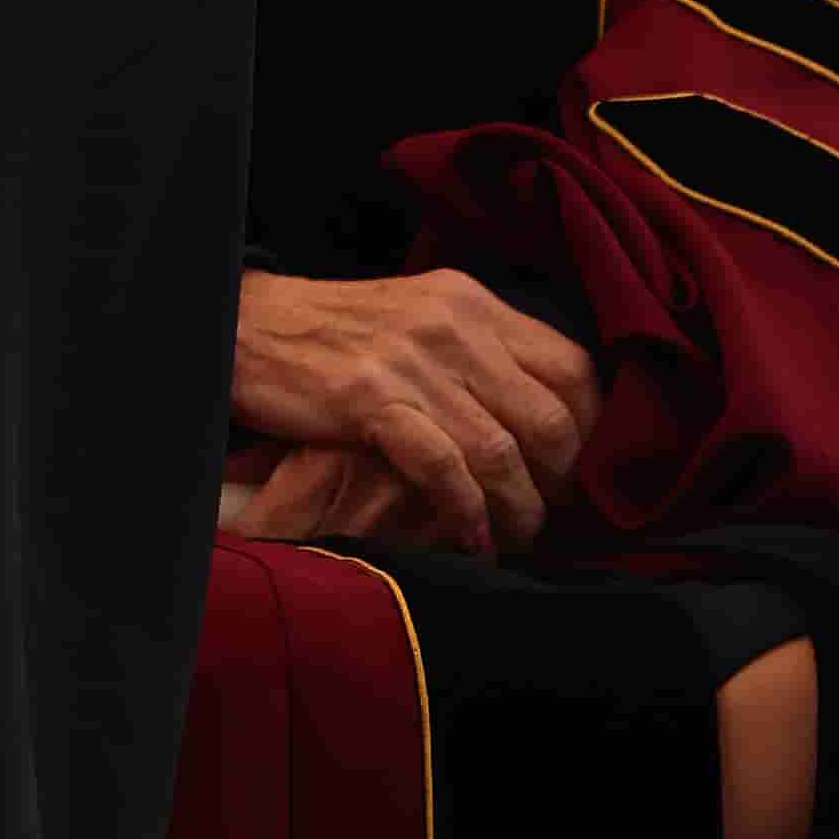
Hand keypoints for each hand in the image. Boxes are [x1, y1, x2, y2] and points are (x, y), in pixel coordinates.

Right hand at [218, 261, 597, 560]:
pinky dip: (466, 512)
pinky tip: (471, 537)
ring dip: (520, 509)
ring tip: (517, 536)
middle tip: (552, 512)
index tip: (583, 470)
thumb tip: (535, 415)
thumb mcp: (418, 318)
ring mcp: (413, 362)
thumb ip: (477, 353)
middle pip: (550, 416)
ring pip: (502, 451)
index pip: (571, 365)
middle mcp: (453, 325)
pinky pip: (443, 468)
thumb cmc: (336, 334)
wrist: (247, 322)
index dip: (591, 428)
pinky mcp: (370, 399)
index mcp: (471, 302)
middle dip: (562, 480)